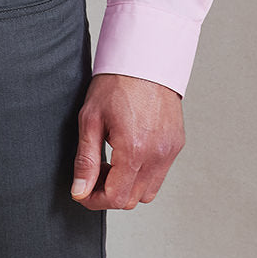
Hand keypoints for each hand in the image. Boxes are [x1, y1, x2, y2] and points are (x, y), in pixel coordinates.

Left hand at [71, 73, 184, 210]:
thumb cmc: (116, 83)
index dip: (95, 200)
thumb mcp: (90, 119)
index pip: (115, 198)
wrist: (144, 58)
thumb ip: (85, 160)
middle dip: (110, 192)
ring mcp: (170, 151)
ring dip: (128, 185)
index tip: (83, 191)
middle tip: (95, 171)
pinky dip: (143, 172)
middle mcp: (157, 155)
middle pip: (132, 199)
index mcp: (134, 150)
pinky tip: (129, 151)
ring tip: (112, 161)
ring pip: (148, 191)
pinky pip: (160, 173)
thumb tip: (80, 192)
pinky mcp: (177, 144)